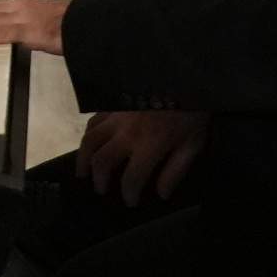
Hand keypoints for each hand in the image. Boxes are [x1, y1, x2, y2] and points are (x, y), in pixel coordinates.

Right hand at [75, 109, 208, 204]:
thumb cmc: (192, 111)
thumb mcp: (193, 144)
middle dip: (100, 180)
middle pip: (102, 161)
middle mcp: (127, 133)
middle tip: (101, 189)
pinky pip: (93, 121)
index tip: (130, 201)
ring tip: (82, 172)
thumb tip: (161, 193)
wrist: (184, 75)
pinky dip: (88, 136)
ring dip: (83, 159)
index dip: (129, 194)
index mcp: (149, 145)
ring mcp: (116, 116)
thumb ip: (175, 170)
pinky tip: (90, 143)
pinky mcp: (113, 103)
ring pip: (90, 140)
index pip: (131, 179)